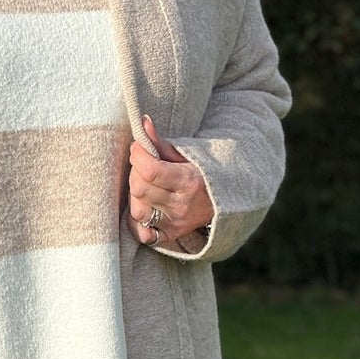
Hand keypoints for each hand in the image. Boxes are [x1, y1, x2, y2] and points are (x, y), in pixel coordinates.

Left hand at [127, 114, 214, 247]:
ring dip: (135, 194)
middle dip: (135, 171)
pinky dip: (137, 221)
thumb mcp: (185, 154)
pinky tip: (144, 206)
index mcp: (189, 182)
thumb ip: (160, 142)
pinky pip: (142, 233)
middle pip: (140, 189)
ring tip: (144, 184)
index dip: (138, 155)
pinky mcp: (170, 235)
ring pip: (138, 211)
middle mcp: (182, 206)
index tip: (138, 146)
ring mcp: (175, 224)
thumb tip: (142, 123)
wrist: (224, 200)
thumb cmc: (202, 172)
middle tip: (142, 163)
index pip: (151, 171)